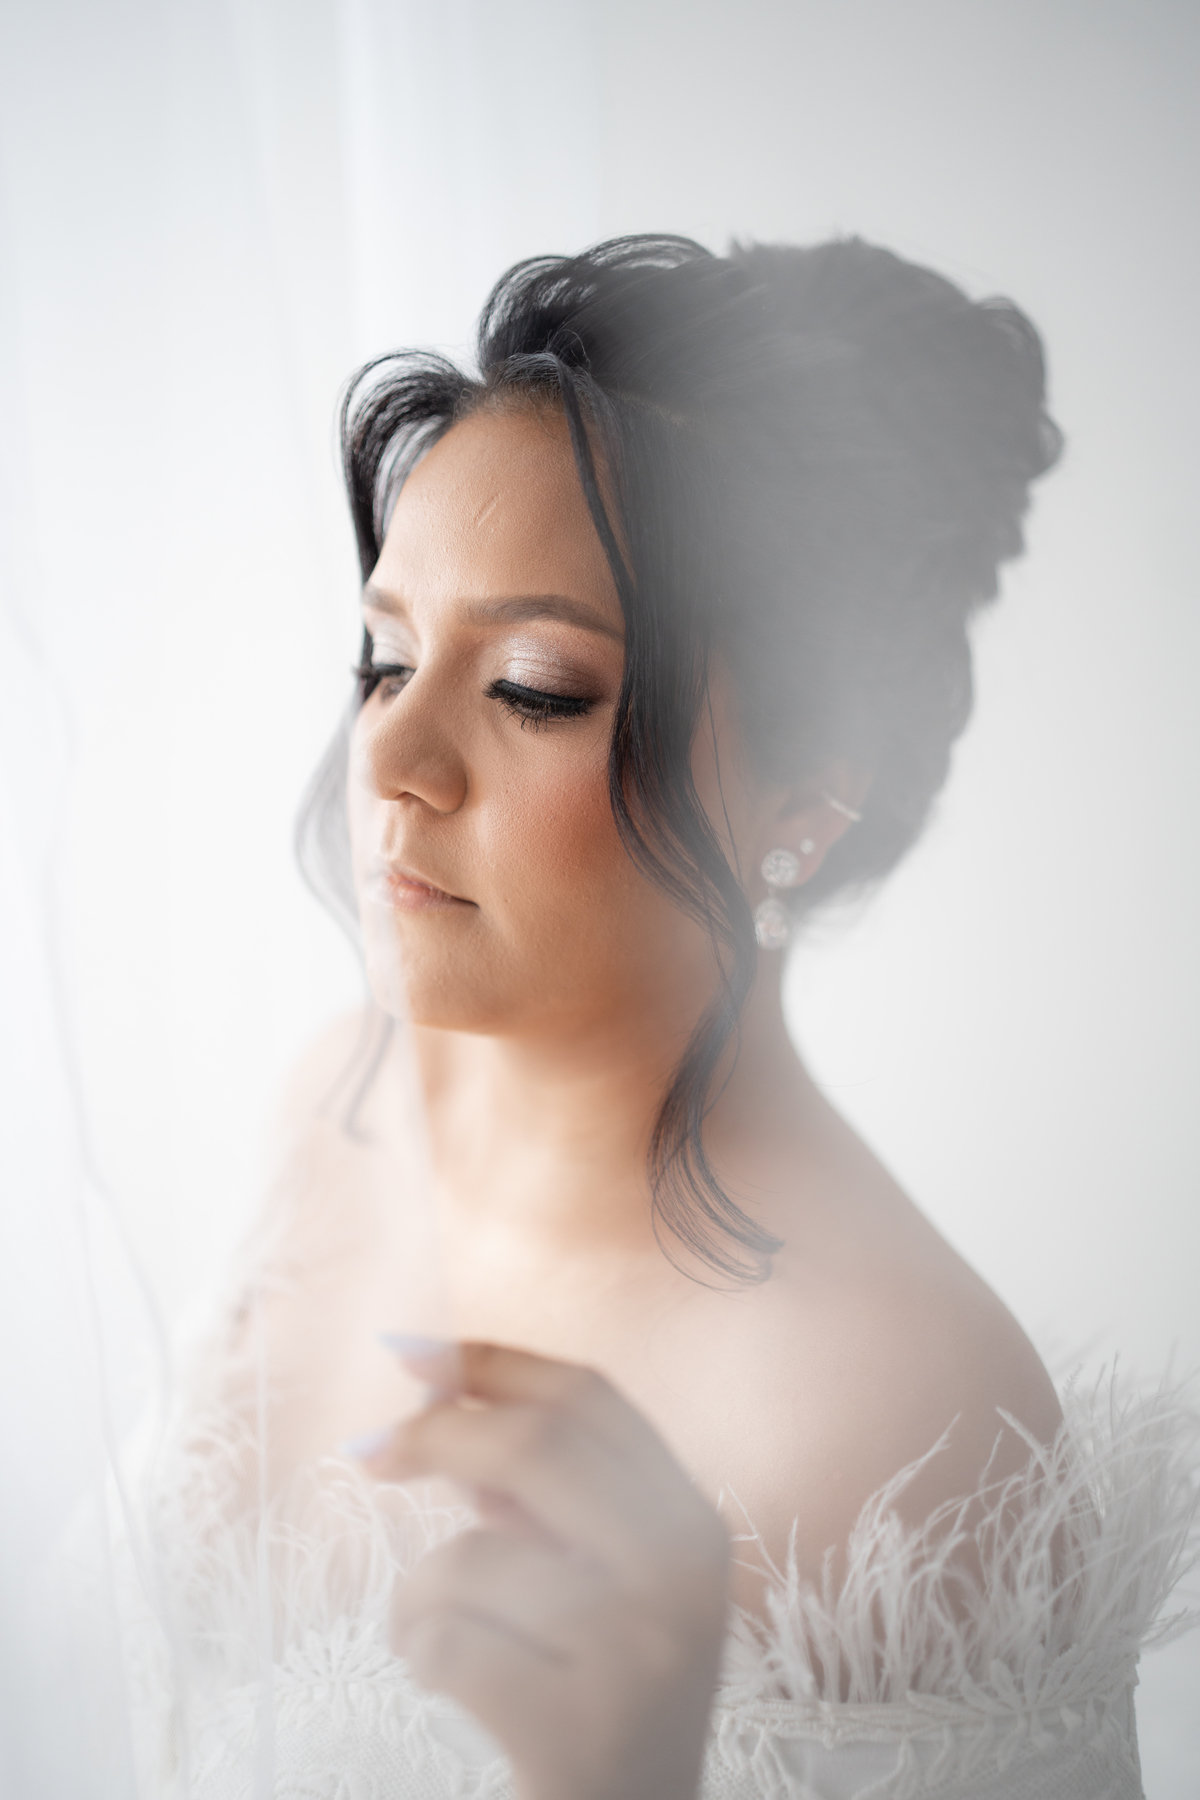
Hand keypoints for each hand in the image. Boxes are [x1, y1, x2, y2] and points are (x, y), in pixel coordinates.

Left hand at [358, 1342, 728, 1799]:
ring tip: (434, 1640)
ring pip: (473, 1560)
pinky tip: (443, 1685)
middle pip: (537, 1444)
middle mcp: (685, 1572)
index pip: (590, 1397)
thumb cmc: (592, 1698)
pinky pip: (448, 1645)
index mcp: (693, 1522)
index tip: (408, 1352)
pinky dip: (417, 1657)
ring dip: (418, 1594)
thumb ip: (539, 1495)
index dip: (493, 1360)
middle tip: (363, 1450)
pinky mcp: (582, 1728)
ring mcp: (642, 1649)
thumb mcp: (596, 1581)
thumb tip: (433, 1389)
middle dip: (433, 1436)